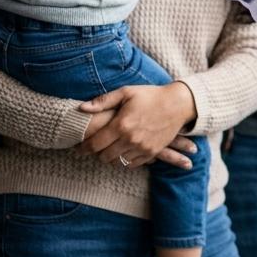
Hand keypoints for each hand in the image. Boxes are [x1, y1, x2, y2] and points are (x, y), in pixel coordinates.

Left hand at [80, 107, 196, 168]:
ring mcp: (142, 148)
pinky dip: (124, 161)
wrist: (178, 104)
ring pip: (117, 162)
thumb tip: (82, 108)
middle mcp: (130, 139)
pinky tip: (122, 152)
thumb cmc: (150, 96)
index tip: (78, 148)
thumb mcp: (126, 92)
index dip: (83, 148)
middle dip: (95, 154)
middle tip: (93, 148)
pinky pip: (131, 164)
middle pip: (103, 156)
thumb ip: (103, 101)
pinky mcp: (151, 152)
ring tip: (107, 150)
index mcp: (121, 124)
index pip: (95, 144)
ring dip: (109, 158)